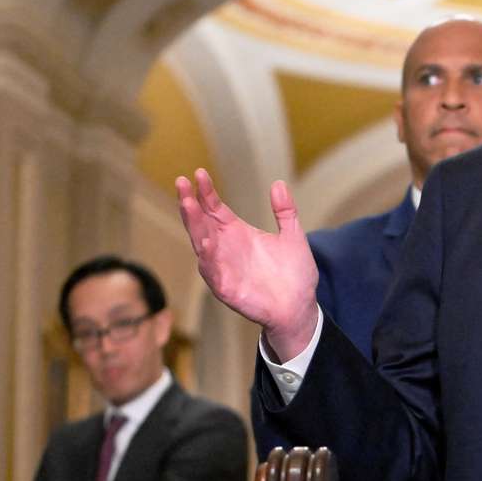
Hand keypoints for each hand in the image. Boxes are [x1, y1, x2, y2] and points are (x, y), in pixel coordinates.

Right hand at [176, 170, 318, 360]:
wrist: (300, 307)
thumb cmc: (294, 274)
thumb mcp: (293, 237)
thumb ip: (286, 212)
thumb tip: (278, 183)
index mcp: (237, 234)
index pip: (214, 208)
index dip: (206, 192)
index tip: (199, 173)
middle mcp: (224, 248)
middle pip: (200, 222)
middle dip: (189, 204)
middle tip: (181, 183)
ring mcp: (222, 268)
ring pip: (201, 244)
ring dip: (194, 226)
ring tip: (188, 205)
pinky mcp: (226, 288)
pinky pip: (212, 272)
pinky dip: (208, 258)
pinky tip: (205, 242)